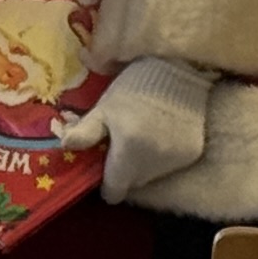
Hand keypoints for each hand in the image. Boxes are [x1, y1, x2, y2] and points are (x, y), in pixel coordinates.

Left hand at [59, 55, 213, 204]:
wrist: (179, 67)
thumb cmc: (135, 86)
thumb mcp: (106, 106)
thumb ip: (85, 131)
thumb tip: (65, 146)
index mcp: (128, 154)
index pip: (114, 191)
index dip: (106, 183)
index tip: (105, 165)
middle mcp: (153, 163)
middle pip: (133, 183)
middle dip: (124, 170)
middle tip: (121, 145)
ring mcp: (175, 160)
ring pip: (152, 175)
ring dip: (145, 163)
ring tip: (142, 135)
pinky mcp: (192, 153)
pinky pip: (170, 165)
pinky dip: (164, 154)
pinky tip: (162, 132)